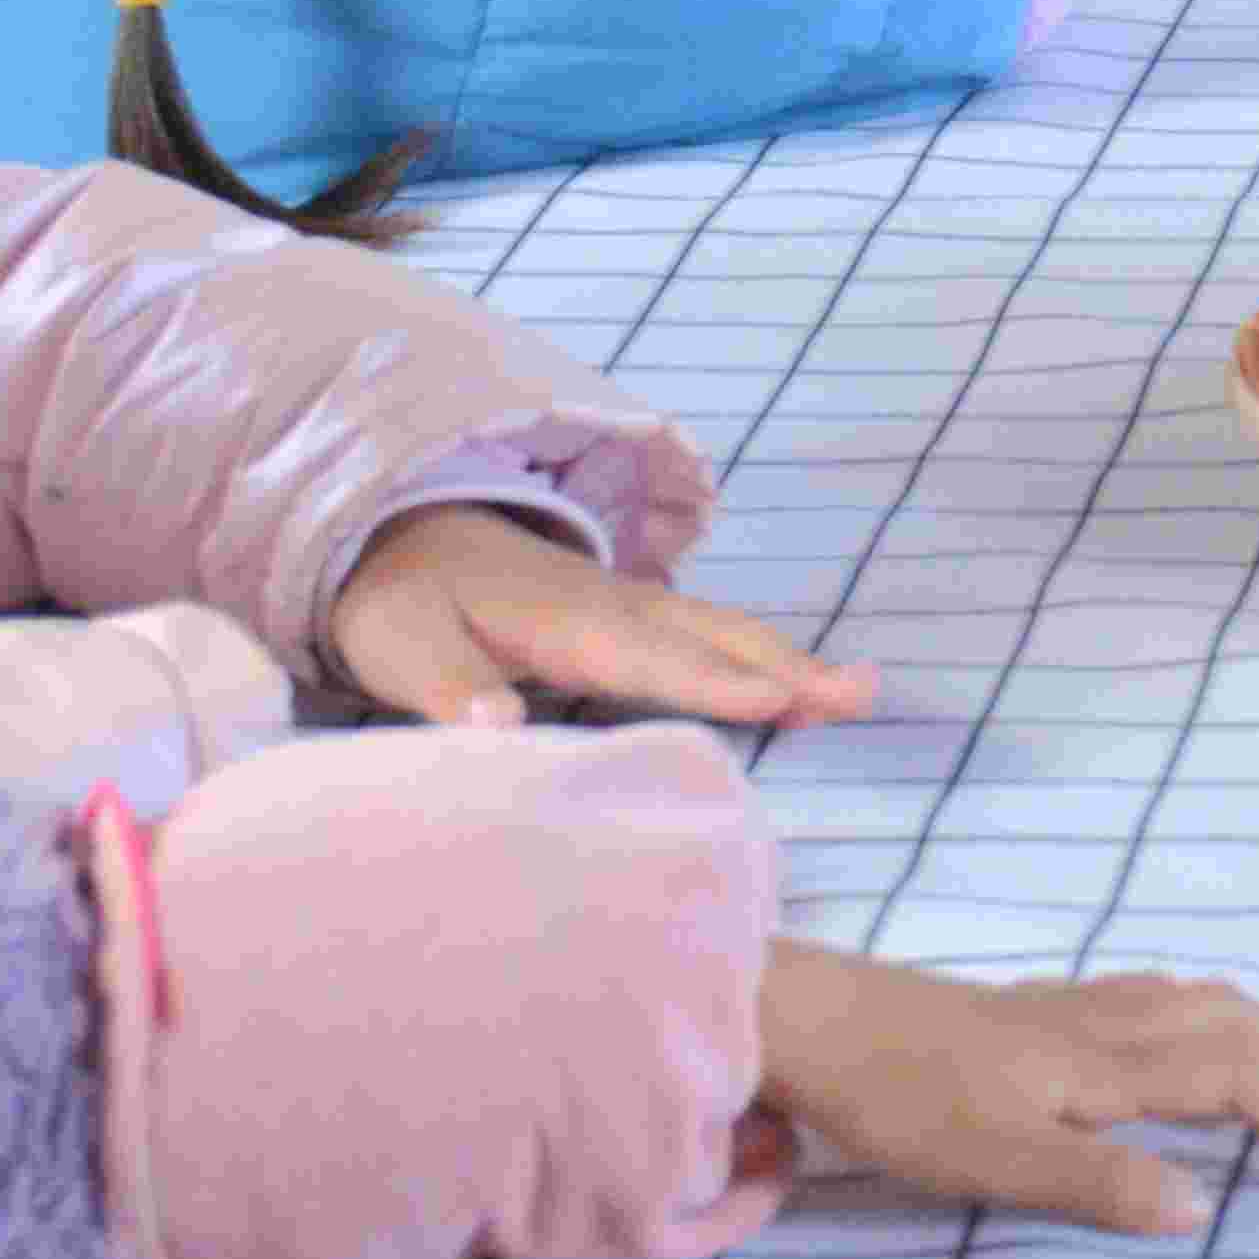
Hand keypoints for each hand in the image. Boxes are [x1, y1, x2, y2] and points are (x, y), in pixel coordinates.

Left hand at [322, 511, 878, 730]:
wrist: (397, 533)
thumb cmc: (399, 600)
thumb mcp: (400, 642)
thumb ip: (448, 684)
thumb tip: (499, 725)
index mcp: (562, 618)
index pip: (648, 655)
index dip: (710, 681)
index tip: (778, 701)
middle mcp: (612, 606)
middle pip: (712, 637)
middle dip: (787, 666)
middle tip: (861, 693)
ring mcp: (627, 605)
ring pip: (722, 632)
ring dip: (790, 660)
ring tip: (859, 691)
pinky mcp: (626, 616)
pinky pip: (708, 634)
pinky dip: (761, 655)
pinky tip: (794, 684)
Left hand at [751, 948, 1258, 1235]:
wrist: (816, 1018)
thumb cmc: (899, 1096)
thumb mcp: (996, 1159)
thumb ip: (1099, 1182)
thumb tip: (1200, 1207)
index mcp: (1106, 1061)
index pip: (1234, 1074)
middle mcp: (1101, 1021)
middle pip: (1230, 1021)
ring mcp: (1065, 1006)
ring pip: (1193, 1000)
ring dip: (1253, 1035)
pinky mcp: (1032, 1007)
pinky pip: (1152, 996)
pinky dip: (1200, 1017)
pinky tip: (1172, 1041)